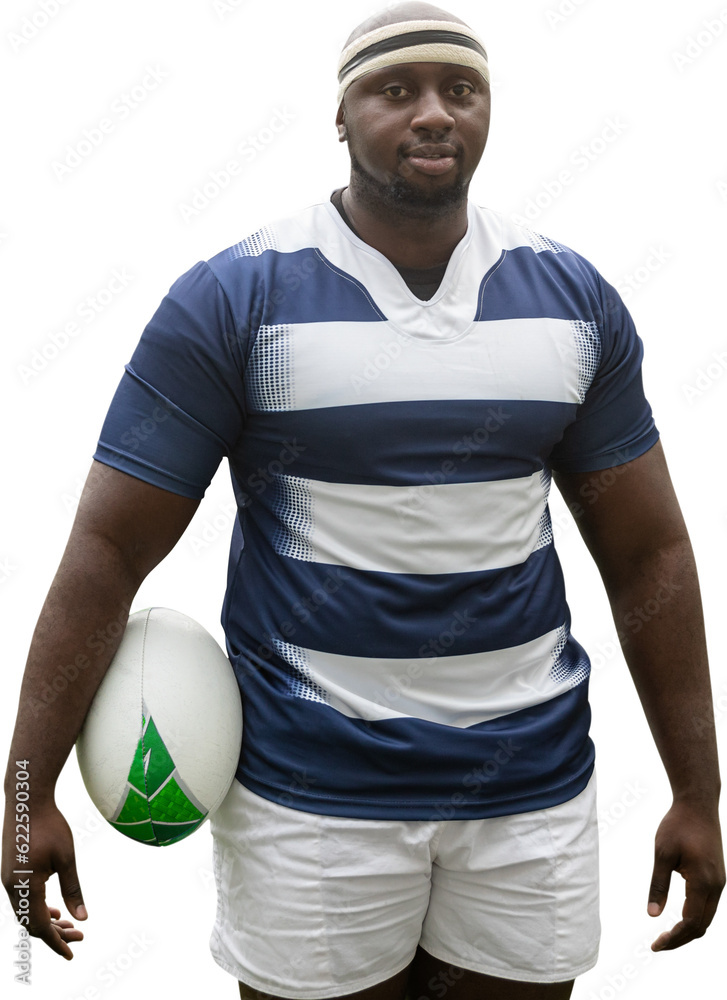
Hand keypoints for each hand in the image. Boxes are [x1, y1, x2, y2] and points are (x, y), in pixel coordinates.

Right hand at [2, 799, 86, 958]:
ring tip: (69, 927)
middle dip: (55, 934)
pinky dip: (39, 908)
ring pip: (27, 912)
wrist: (27, 800)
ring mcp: (8, 880)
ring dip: (47, 922)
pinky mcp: (10, 872)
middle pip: (32, 923)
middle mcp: (11, 888)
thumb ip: (73, 890)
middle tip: (79, 938)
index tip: (71, 954)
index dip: (55, 942)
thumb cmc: (49, 826)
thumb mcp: (66, 859)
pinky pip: (23, 900)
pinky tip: (55, 910)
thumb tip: (82, 919)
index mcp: (24, 887)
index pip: (39, 926)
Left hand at [648, 799, 724, 950]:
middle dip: (681, 939)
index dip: (674, 938)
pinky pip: (708, 905)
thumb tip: (652, 915)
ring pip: (707, 917)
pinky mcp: (717, 876)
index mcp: (703, 882)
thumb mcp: (662, 854)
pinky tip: (679, 917)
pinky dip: (695, 917)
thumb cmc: (677, 825)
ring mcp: (719, 882)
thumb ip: (658, 885)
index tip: (655, 945)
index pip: (691, 923)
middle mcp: (716, 886)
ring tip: (666, 935)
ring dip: (688, 929)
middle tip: (657, 945)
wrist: (698, 805)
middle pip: (701, 925)